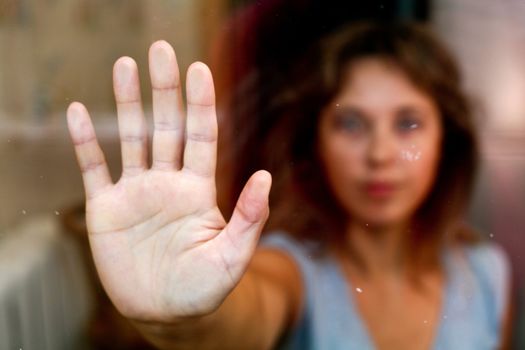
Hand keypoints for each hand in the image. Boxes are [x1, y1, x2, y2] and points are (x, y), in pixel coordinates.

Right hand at [67, 40, 270, 322]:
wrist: (166, 313)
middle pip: (166, 126)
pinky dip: (84, 141)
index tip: (199, 69)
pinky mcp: (106, 210)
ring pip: (131, 138)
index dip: (199, 103)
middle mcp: (167, 183)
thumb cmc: (204, 289)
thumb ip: (249, 217)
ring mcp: (136, 193)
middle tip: (161, 50)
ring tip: (124, 64)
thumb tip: (264, 175)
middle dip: (164, 89)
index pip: (200, 136)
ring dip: (127, 102)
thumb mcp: (232, 257)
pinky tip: (78, 112)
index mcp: (198, 190)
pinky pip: (93, 168)